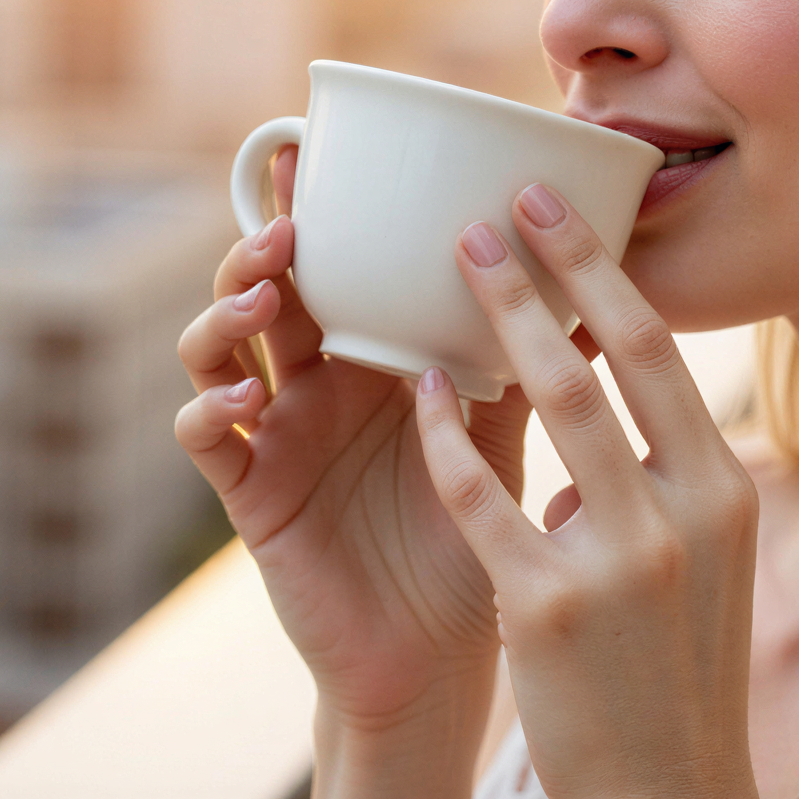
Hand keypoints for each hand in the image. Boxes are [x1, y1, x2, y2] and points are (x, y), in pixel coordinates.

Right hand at [173, 146, 534, 798]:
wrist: (445, 655)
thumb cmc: (476, 535)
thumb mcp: (500, 431)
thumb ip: (519, 357)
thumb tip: (594, 276)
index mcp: (365, 352)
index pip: (325, 260)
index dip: (305, 203)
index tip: (307, 143)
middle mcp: (309, 382)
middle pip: (258, 287)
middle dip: (259, 243)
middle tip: (288, 221)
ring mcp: (271, 434)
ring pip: (213, 349)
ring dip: (226, 311)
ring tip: (263, 298)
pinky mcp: (249, 495)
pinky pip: (204, 442)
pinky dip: (205, 410)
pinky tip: (234, 399)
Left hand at [414, 184, 761, 798]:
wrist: (664, 793)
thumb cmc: (672, 672)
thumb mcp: (702, 564)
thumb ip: (659, 482)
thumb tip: (593, 421)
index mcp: (725, 491)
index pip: (661, 355)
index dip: (605, 274)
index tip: (562, 211)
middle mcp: (684, 515)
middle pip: (610, 359)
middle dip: (550, 270)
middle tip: (498, 205)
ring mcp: (618, 562)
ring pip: (553, 407)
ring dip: (500, 322)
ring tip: (456, 260)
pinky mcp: (546, 609)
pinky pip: (483, 499)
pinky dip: (448, 435)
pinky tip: (421, 388)